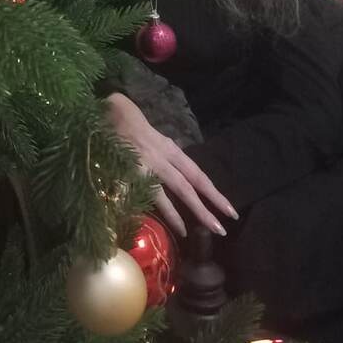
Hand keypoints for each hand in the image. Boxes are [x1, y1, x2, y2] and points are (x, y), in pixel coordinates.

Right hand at [106, 92, 237, 238]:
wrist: (111, 109)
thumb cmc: (135, 124)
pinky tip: (137, 222)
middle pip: (186, 186)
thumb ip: (169, 157)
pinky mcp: (122, 170)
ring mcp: (141, 165)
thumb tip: (184, 176)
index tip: (231, 211)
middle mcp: (160, 158)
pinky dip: (132, 207)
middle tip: (221, 230)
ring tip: (186, 233)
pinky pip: (130, 193)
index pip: (198, 175)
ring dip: (174, 215)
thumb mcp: (158, 140)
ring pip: (161, 194)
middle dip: (203, 209)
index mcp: (170, 150)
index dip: (214, 194)